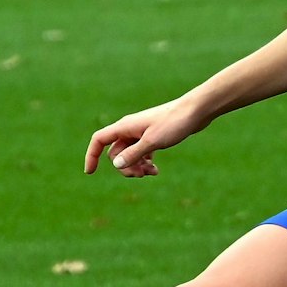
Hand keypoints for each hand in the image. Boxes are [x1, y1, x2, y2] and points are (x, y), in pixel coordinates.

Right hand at [83, 98, 206, 177]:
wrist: (196, 111)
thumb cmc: (174, 123)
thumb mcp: (152, 142)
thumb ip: (133, 154)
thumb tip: (116, 165)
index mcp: (125, 127)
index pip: (99, 140)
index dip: (91, 155)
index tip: (90, 173)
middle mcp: (130, 129)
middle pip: (116, 153)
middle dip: (125, 167)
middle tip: (142, 175)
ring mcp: (142, 133)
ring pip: (130, 155)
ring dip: (137, 167)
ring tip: (152, 173)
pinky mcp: (153, 136)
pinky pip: (141, 153)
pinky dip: (145, 163)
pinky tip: (155, 170)